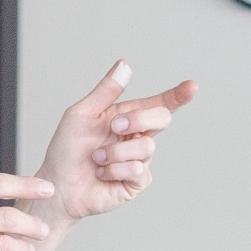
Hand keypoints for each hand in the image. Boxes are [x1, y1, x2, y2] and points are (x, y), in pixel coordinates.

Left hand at [34, 61, 197, 221]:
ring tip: (96, 158)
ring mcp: (140, 160)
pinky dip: (114, 170)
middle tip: (114, 127)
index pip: (159, 104)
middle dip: (138, 120)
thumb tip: (125, 65)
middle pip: (161, 119)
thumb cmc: (66, 150)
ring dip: (114, 152)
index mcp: (127, 117)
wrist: (57, 185)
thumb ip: (105, 91)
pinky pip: (137, 170)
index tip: (192, 86)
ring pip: (146, 147)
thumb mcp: (81, 114)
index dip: (178, 95)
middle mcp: (137, 137)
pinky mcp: (137, 182)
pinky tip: (102, 174)